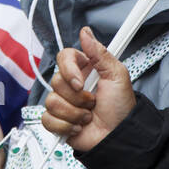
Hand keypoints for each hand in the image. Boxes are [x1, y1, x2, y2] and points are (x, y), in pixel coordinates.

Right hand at [41, 26, 135, 151]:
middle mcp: (71, 84)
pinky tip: (79, 126)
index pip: (63, 58)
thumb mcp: (117, 75)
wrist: (118, 135)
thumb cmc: (121, 107)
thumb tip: (86, 32)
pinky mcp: (57, 120)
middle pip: (56, 82)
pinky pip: (47, 119)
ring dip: (75, 113)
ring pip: (51, 102)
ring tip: (89, 116)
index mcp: (84, 69)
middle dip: (78, 97)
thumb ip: (100, 53)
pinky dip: (66, 126)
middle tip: (93, 103)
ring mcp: (63, 102)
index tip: (80, 83)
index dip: (68, 70)